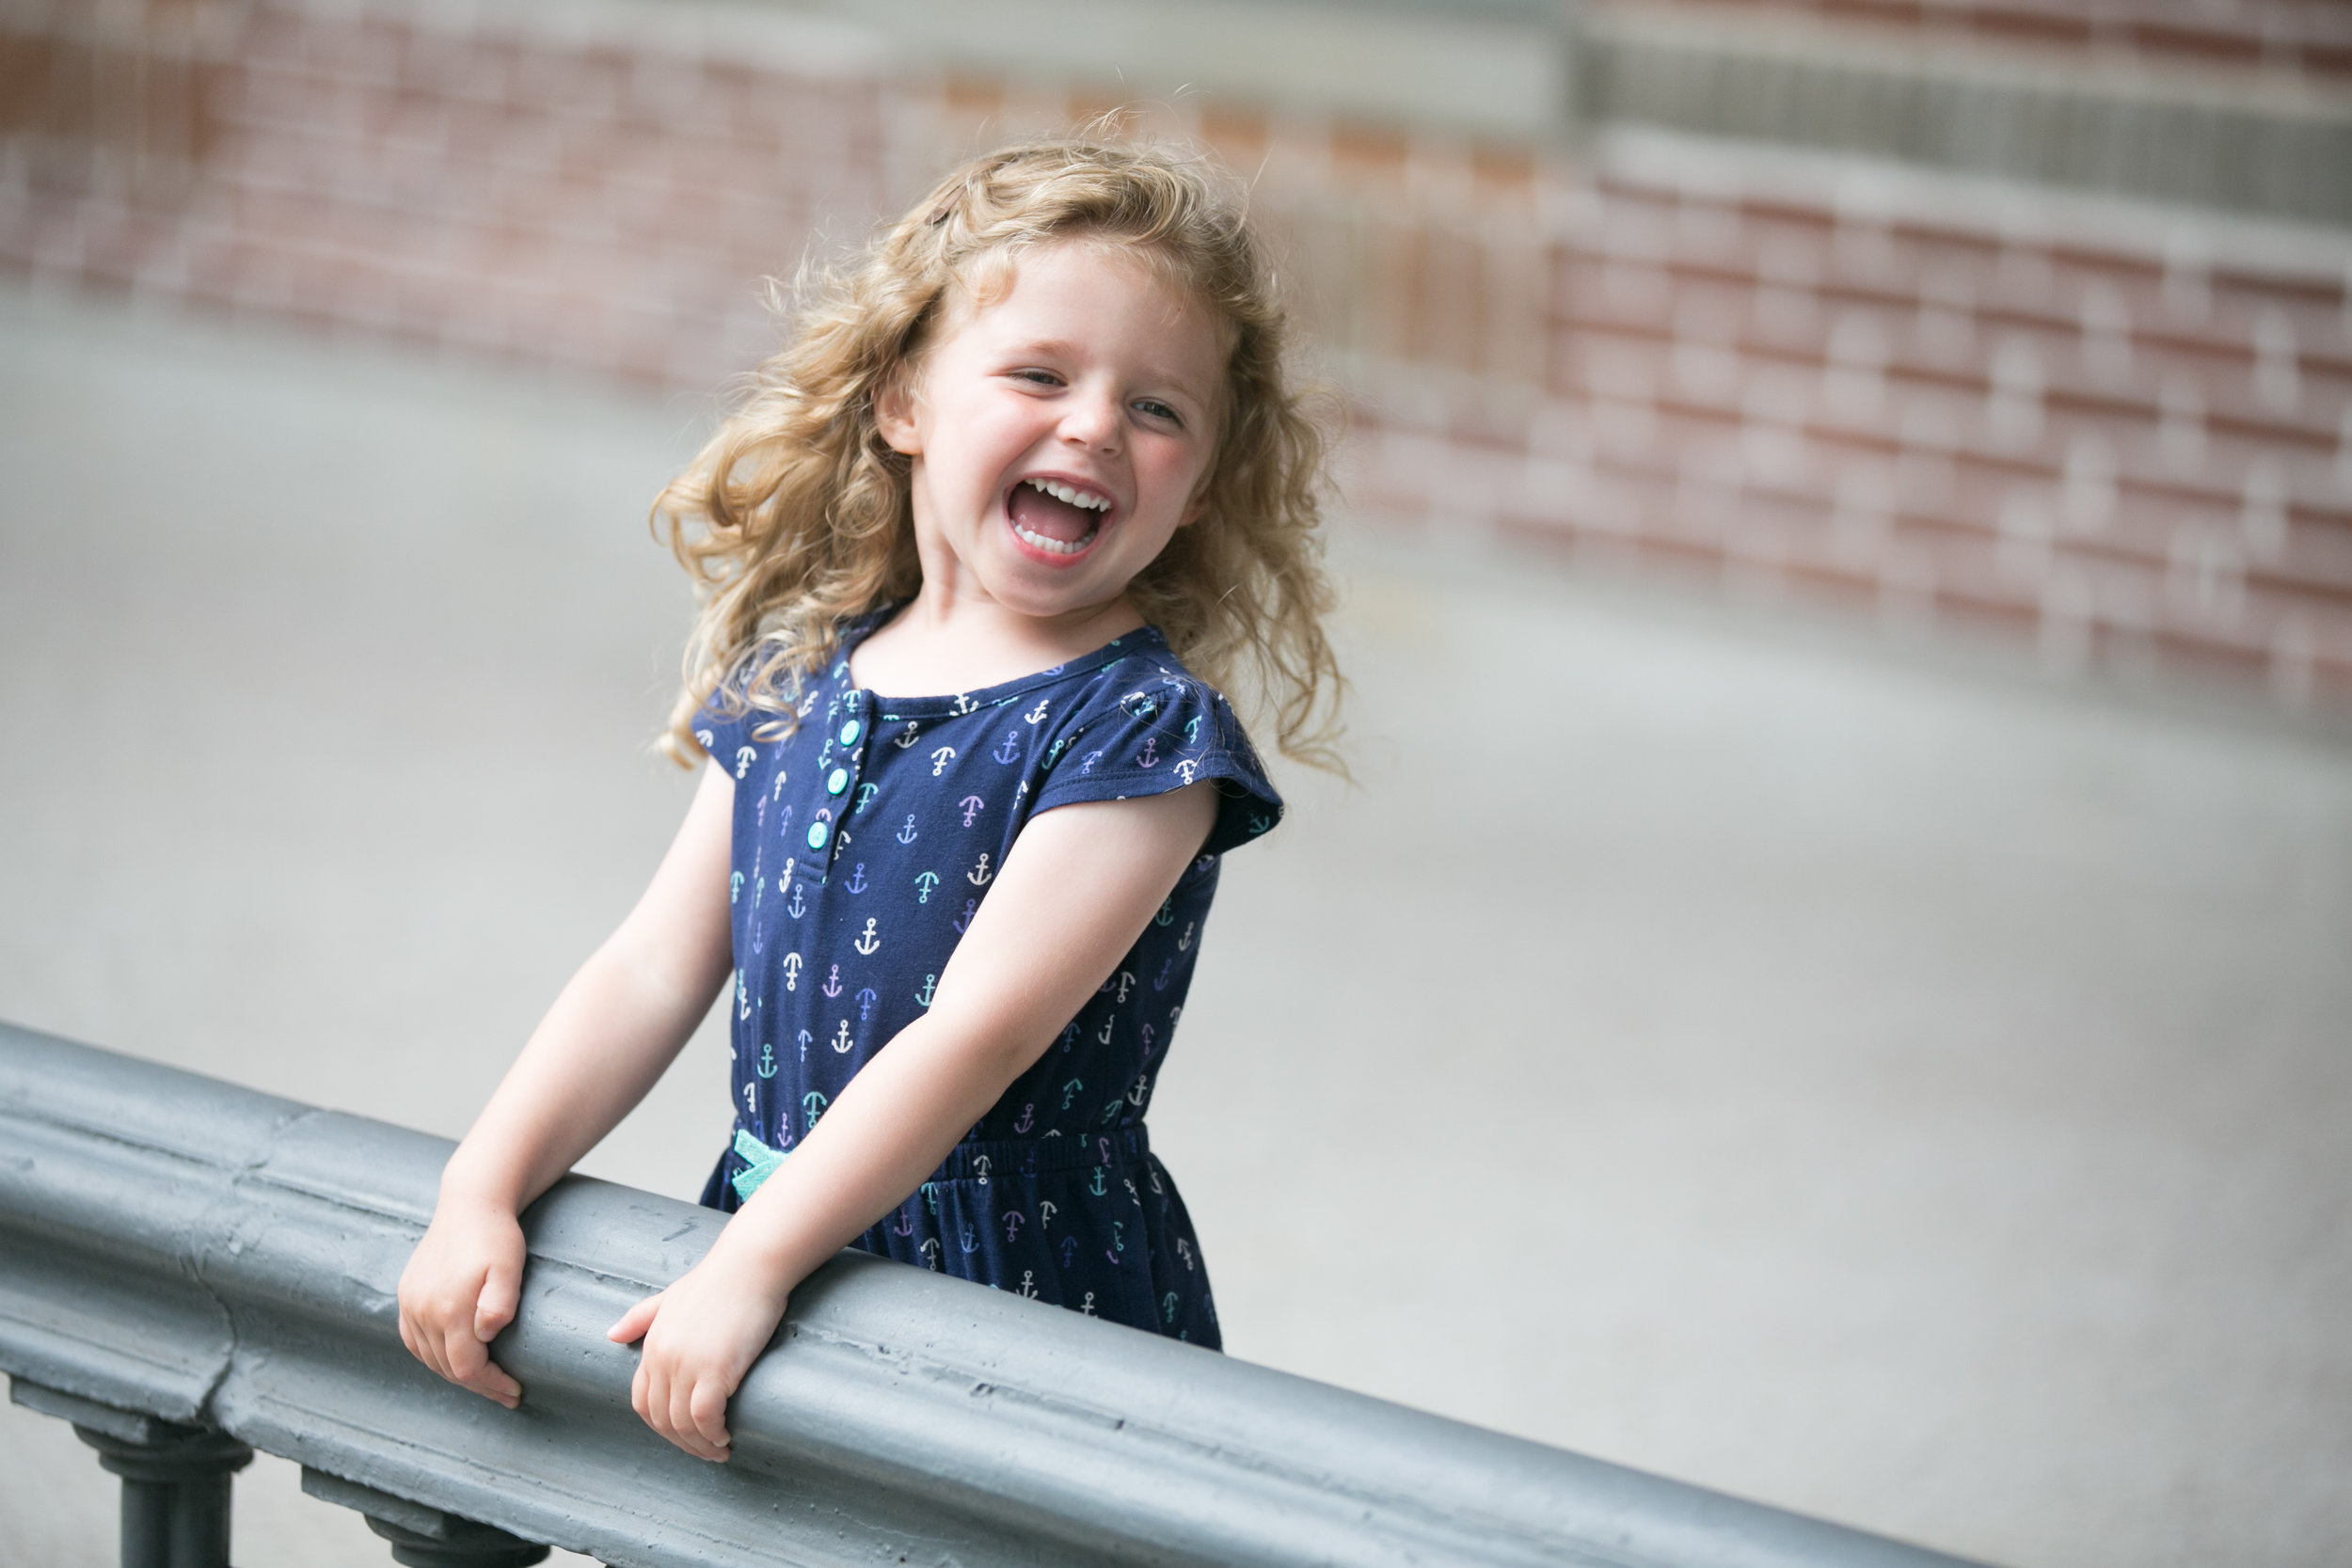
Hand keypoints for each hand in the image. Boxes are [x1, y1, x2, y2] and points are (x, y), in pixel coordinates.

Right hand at [397, 1198, 526, 1408]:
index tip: (516, 1391)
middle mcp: (423, 1312)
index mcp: (449, 1310)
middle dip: (479, 1386)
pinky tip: (454, 1359)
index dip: (492, 1385)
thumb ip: (500, 1302)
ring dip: (457, 1374)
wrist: (469, 1204)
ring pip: (430, 1359)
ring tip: (487, 1380)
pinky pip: (414, 1341)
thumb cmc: (496, 1236)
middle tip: (508, 1394)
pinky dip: (434, 1357)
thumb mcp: (509, 1266)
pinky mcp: (406, 1296)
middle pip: (448, 1369)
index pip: (467, 1368)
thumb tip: (485, 1335)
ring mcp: (410, 1305)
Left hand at [606, 1248, 789, 1461]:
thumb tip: (610, 1335)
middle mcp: (663, 1359)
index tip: (683, 1433)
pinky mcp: (715, 1370)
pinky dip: (713, 1434)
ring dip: (700, 1446)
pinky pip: (705, 1417)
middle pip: (661, 1419)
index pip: (642, 1402)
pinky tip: (726, 1437)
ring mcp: (687, 1365)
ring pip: (682, 1424)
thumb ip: (640, 1318)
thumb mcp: (670, 1297)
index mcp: (652, 1346)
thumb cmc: (718, 1280)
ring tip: (719, 1450)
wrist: (751, 1264)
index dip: (661, 1425)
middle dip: (682, 1443)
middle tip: (705, 1450)